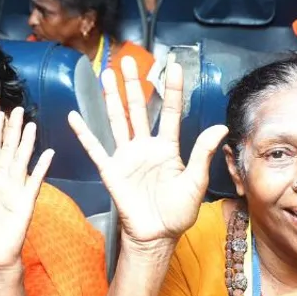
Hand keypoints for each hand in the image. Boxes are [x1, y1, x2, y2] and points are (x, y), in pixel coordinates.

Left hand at [0, 107, 52, 271]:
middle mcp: (4, 183)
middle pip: (8, 150)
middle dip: (12, 130)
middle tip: (16, 109)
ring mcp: (16, 191)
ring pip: (21, 161)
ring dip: (26, 143)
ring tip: (31, 124)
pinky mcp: (25, 203)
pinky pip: (34, 182)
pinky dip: (41, 168)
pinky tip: (48, 154)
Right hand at [69, 57, 226, 256]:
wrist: (156, 236)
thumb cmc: (178, 212)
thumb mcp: (195, 182)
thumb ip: (203, 153)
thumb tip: (220, 126)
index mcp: (168, 148)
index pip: (170, 112)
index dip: (172, 89)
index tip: (173, 66)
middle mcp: (146, 147)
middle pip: (139, 108)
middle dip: (133, 84)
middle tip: (127, 59)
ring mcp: (127, 157)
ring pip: (118, 120)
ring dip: (112, 98)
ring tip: (106, 75)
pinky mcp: (111, 170)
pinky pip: (96, 148)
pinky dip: (85, 133)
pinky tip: (76, 117)